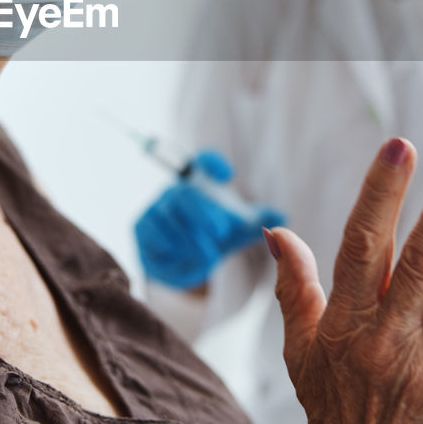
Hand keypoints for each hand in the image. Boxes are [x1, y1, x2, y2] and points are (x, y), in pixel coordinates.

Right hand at [135, 151, 285, 289]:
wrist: (187, 261)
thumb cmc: (214, 237)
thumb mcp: (239, 230)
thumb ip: (259, 221)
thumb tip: (282, 216)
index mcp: (201, 183)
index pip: (204, 161)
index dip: (212, 163)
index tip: (227, 173)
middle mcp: (175, 191)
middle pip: (186, 194)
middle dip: (204, 213)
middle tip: (222, 232)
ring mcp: (155, 209)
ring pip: (169, 220)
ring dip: (191, 240)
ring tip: (209, 256)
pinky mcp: (140, 229)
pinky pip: (155, 239)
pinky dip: (173, 253)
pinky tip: (186, 261)